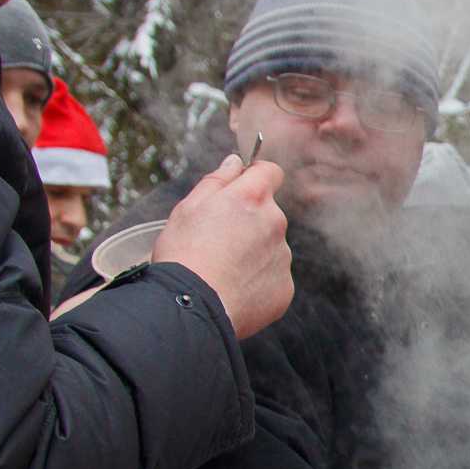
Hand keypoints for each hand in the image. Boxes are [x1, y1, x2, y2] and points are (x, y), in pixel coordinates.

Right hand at [153, 154, 292, 339]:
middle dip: (249, 221)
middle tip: (218, 240)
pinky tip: (233, 288)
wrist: (191, 306)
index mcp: (252, 198)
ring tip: (223, 269)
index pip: (271, 172)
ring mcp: (283, 257)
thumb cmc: (184, 254)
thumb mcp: (188, 207)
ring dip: (254, 252)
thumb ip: (218, 180)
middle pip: (269, 213)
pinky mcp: (285, 287)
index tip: (244, 187)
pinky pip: (273, 277)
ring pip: (271, 246)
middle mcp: (276, 223)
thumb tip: (236, 162)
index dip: (257, 176)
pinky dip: (257, 281)